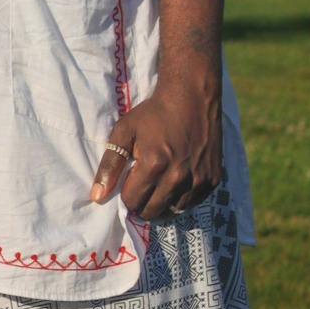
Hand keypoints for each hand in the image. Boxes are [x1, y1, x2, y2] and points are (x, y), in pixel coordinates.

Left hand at [90, 80, 222, 220]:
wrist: (191, 97)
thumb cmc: (153, 113)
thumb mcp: (124, 132)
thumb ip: (110, 165)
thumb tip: (97, 196)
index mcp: (154, 166)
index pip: (132, 201)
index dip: (126, 195)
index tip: (128, 184)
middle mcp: (178, 178)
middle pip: (152, 211)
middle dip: (141, 203)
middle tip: (141, 188)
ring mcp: (198, 180)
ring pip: (173, 211)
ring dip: (162, 203)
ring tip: (158, 186)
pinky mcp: (213, 180)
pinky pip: (192, 203)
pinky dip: (181, 198)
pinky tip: (176, 182)